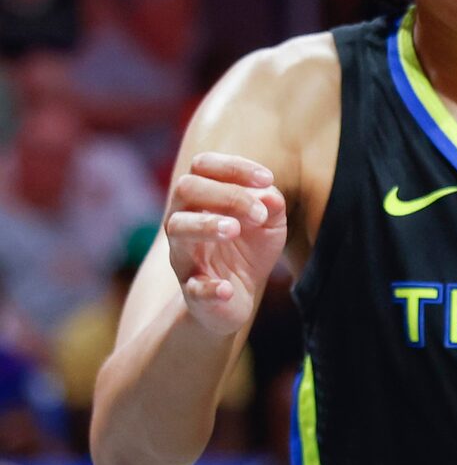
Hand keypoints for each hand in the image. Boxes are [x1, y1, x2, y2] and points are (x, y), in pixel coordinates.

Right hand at [163, 153, 287, 335]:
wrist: (235, 298)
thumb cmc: (248, 248)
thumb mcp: (269, 222)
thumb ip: (271, 203)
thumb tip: (268, 193)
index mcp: (201, 200)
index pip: (203, 166)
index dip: (233, 166)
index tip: (267, 179)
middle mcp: (184, 222)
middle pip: (186, 188)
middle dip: (226, 194)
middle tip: (259, 215)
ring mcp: (184, 257)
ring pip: (178, 229)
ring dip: (207, 225)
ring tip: (234, 230)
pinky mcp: (193, 293)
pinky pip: (192, 288)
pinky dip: (209, 289)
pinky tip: (227, 289)